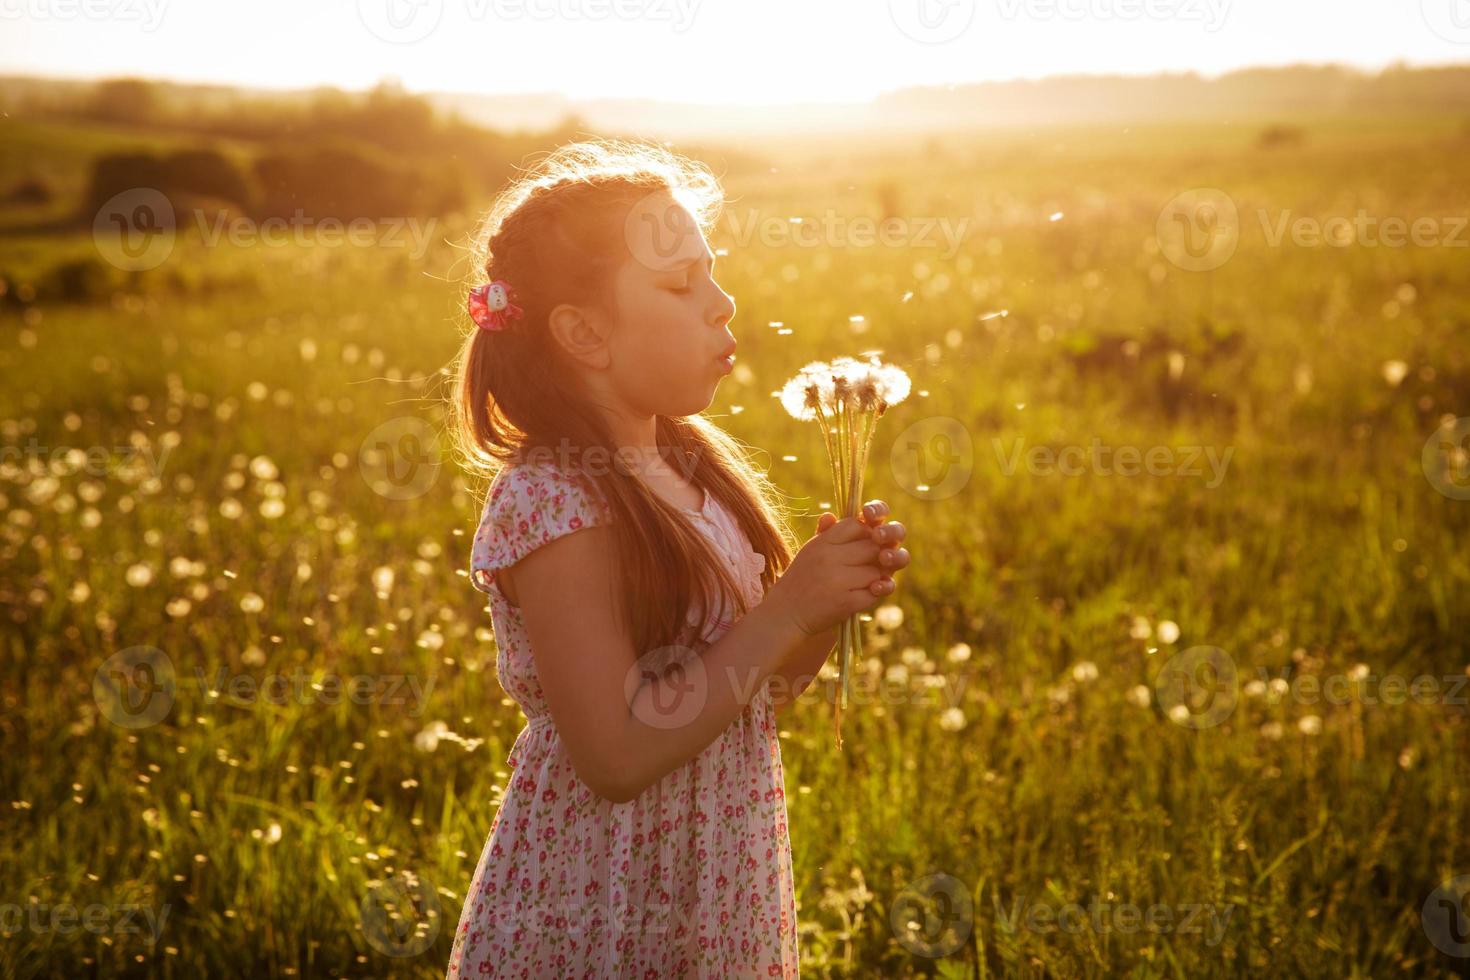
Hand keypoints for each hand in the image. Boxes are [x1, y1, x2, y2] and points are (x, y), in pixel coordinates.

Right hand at [767, 499, 910, 638]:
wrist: (784, 615)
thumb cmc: (800, 581)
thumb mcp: (809, 552)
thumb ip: (829, 534)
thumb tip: (850, 517)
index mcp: (821, 543)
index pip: (856, 524)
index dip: (867, 533)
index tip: (863, 544)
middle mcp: (828, 558)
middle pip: (872, 547)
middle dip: (876, 558)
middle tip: (869, 567)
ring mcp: (837, 580)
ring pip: (876, 572)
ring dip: (875, 579)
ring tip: (862, 584)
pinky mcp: (845, 603)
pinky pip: (873, 594)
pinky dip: (872, 596)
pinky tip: (861, 596)